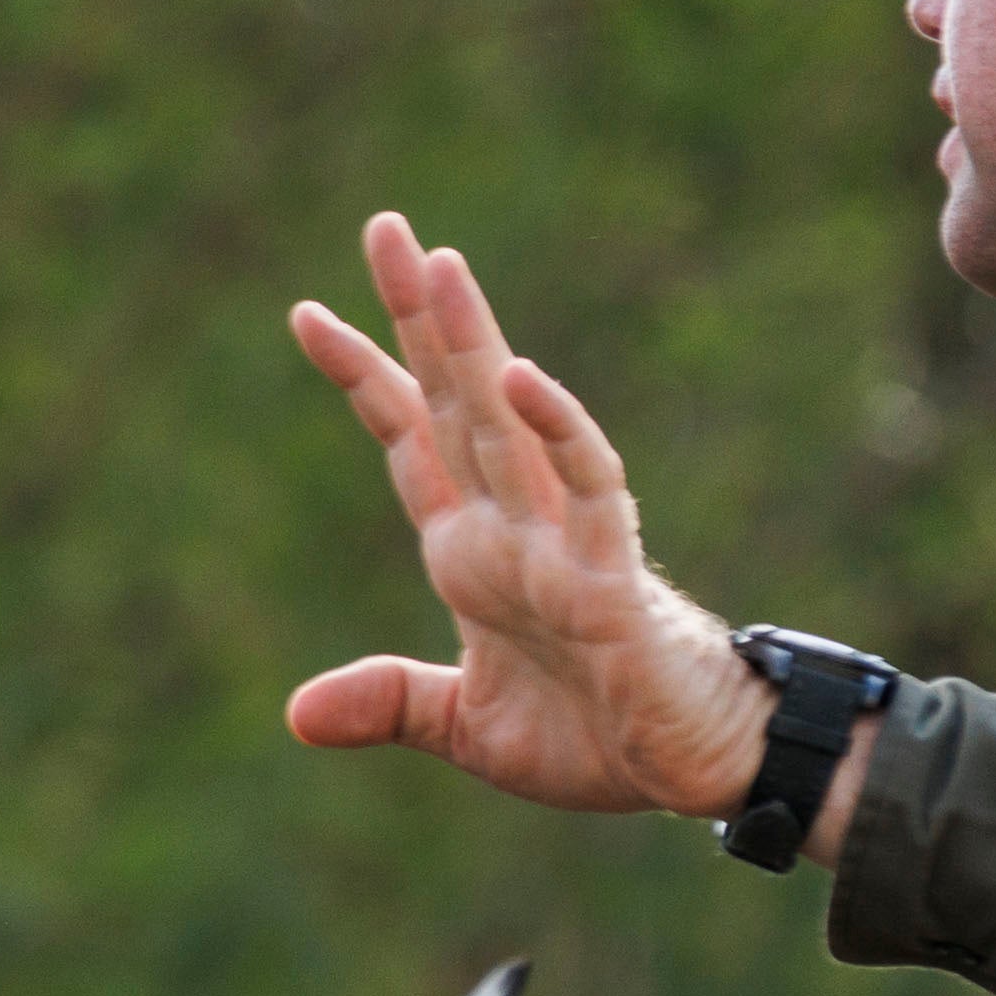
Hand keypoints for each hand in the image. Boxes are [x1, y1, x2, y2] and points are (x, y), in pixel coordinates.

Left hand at [282, 215, 776, 820]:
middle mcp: (514, 527)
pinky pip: (589, 487)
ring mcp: (563, 541)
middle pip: (456, 400)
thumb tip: (297, 714)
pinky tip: (522, 379)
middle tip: (383, 224)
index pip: (410, 440)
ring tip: (439, 266)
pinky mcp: (614, 574)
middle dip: (417, 317)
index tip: (305, 311)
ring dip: (475, 345)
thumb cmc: (599, 735)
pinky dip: (557, 433)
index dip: (364, 377)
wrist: (698, 771)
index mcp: (473, 554)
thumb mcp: (467, 727)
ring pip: (513, 421)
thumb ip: (392, 701)